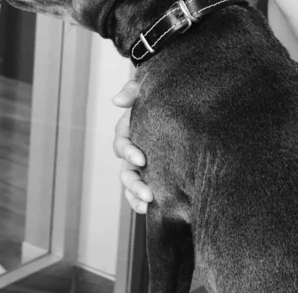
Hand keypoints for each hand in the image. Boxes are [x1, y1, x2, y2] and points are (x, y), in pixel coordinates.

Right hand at [113, 79, 153, 212]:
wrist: (180, 99)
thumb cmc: (160, 92)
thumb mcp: (145, 86)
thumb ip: (132, 90)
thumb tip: (116, 101)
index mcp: (129, 128)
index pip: (122, 142)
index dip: (129, 152)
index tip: (142, 159)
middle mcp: (134, 147)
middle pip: (126, 169)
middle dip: (134, 183)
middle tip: (148, 193)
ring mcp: (143, 162)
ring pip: (132, 182)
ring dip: (136, 196)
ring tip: (148, 205)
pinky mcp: (155, 170)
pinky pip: (143, 189)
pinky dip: (141, 201)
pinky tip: (150, 210)